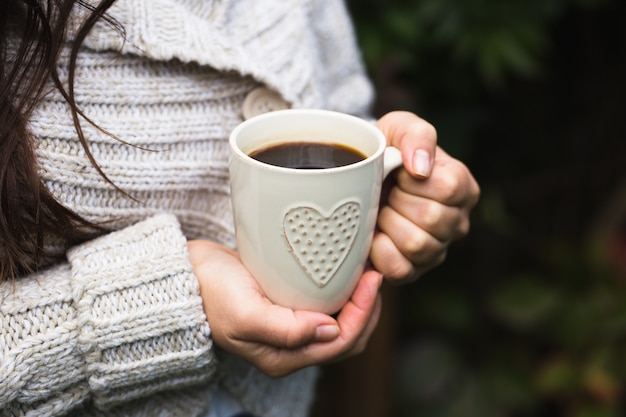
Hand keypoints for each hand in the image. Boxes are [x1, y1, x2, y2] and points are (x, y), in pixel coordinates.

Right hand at [187, 240, 382, 377]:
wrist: (187, 276)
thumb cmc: (211, 292)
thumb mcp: (245, 312)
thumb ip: (286, 329)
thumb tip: (330, 331)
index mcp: (282, 358)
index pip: (340, 344)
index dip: (363, 313)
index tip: (372, 278)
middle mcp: (290, 351)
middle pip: (347, 339)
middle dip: (368, 310)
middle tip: (374, 273)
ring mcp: (290, 333)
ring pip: (341, 326)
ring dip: (359, 303)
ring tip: (366, 272)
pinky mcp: (288, 313)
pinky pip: (327, 310)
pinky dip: (343, 296)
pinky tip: (346, 274)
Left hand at [371, 111, 479, 283]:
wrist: (360, 176)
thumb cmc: (387, 151)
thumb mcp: (400, 127)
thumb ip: (416, 135)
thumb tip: (420, 167)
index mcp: (462, 187)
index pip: (448, 187)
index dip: (413, 179)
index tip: (398, 171)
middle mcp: (457, 222)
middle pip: (431, 218)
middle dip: (397, 201)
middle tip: (385, 192)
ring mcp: (437, 249)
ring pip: (416, 245)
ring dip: (387, 224)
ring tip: (380, 211)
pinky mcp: (414, 271)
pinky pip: (399, 269)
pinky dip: (379, 252)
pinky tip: (373, 234)